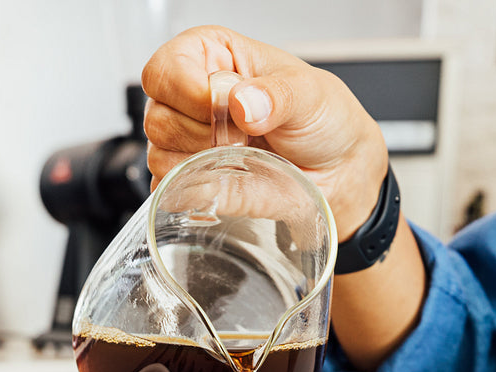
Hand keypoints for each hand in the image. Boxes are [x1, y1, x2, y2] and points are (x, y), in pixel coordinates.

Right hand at [142, 25, 388, 236]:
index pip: (165, 69)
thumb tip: (241, 103)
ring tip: (245, 155)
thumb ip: (278, 95)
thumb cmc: (323, 119)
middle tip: (246, 135)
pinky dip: (200, 191)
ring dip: (205, 164)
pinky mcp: (188, 181)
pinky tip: (233, 179)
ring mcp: (184, 141)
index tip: (228, 107)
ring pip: (160, 157)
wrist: (339, 170)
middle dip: (204, 134)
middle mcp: (189, 96)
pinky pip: (172, 191)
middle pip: (157, 118)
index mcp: (211, 56)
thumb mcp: (310, 95)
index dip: (189, 93)